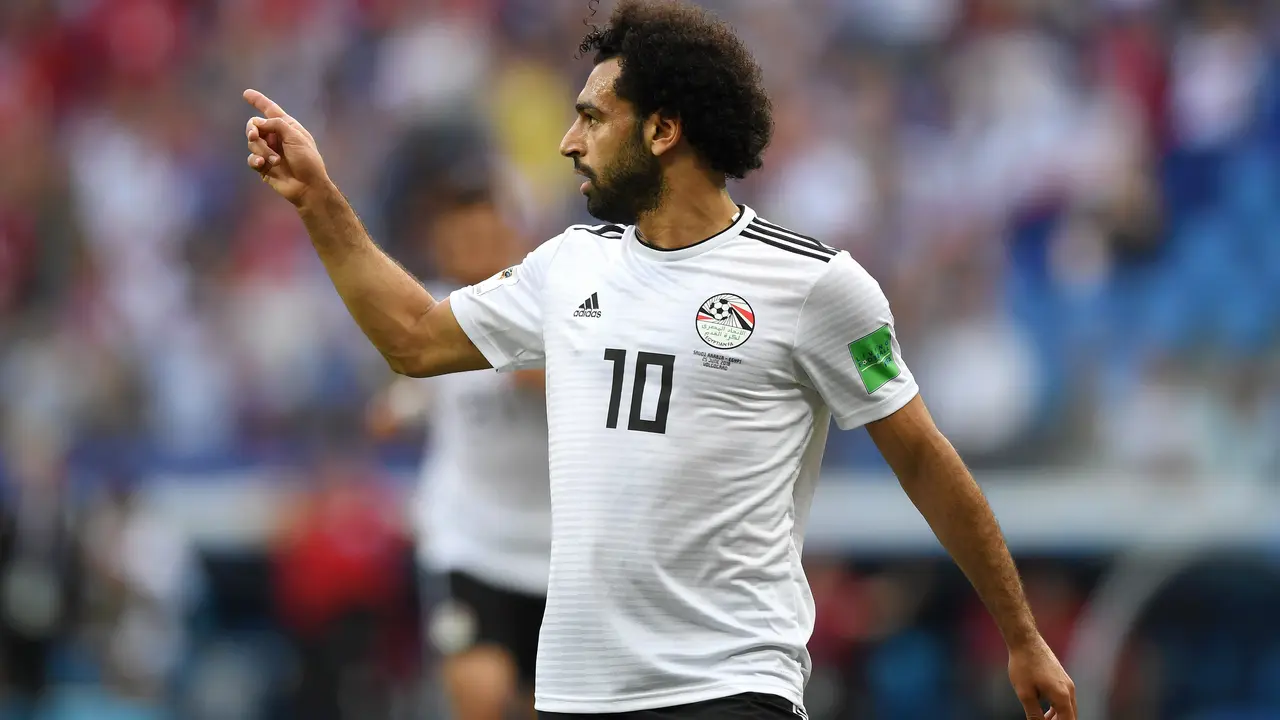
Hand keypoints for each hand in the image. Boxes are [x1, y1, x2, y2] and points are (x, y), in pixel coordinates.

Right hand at [242, 89, 329, 205]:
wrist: (307, 186)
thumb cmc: (307, 160)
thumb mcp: (295, 137)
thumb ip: (276, 124)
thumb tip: (258, 122)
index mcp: (287, 127)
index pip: (270, 110)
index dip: (259, 101)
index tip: (246, 93)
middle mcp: (276, 137)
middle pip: (255, 125)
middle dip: (253, 130)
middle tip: (254, 136)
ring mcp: (269, 151)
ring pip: (252, 143)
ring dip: (262, 150)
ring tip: (275, 161)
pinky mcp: (263, 166)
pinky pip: (252, 158)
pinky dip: (255, 160)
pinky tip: (262, 164)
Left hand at [1008, 636, 1075, 719]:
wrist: (1025, 641)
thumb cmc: (1023, 665)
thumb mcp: (1025, 693)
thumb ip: (1033, 714)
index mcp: (1062, 696)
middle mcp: (1069, 690)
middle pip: (1071, 716)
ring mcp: (1068, 683)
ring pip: (1068, 708)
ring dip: (1059, 718)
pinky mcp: (1063, 678)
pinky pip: (1065, 699)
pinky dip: (1058, 709)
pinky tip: (1046, 712)